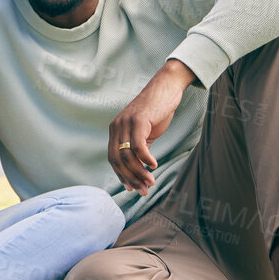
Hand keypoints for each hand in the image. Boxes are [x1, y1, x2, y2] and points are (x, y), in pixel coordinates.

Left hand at [109, 60, 196, 194]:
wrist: (165, 88)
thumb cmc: (156, 111)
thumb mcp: (144, 132)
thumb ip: (139, 148)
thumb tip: (141, 169)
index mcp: (115, 130)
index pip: (113, 158)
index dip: (121, 175)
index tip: (132, 188)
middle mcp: (117, 127)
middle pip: (118, 160)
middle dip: (131, 178)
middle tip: (144, 190)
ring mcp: (126, 123)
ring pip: (127, 155)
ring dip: (140, 172)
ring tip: (151, 182)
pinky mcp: (138, 120)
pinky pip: (138, 145)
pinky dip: (145, 158)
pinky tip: (154, 165)